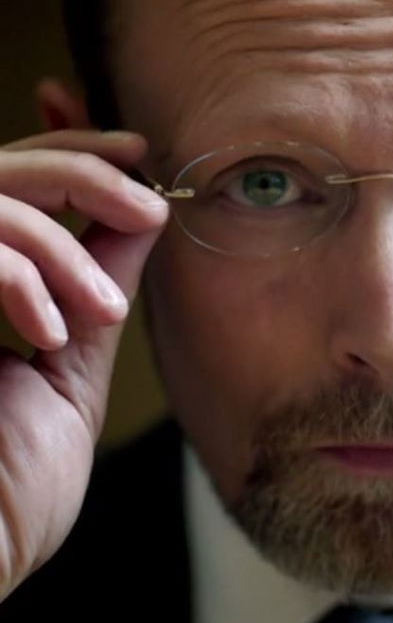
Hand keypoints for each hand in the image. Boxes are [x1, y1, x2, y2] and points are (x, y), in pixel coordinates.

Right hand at [0, 130, 167, 598]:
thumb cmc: (17, 480)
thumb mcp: (73, 358)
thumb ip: (96, 278)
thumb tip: (145, 212)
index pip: (13, 176)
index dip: (68, 143)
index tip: (135, 148)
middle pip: (0, 167)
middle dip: (81, 174)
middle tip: (147, 209)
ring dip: (61, 248)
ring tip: (96, 314)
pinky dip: (20, 277)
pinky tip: (49, 331)